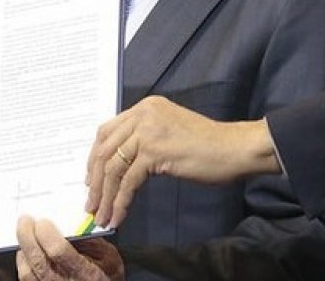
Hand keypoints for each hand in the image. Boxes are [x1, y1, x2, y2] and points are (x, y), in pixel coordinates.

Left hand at [16, 216, 122, 280]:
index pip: (59, 252)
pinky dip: (23, 263)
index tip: (43, 221)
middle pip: (39, 261)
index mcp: (87, 274)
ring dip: (24, 250)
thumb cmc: (106, 276)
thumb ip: (90, 240)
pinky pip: (27, 279)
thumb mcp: (108, 255)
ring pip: (28, 273)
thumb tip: (68, 223)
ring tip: (25, 234)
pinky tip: (27, 252)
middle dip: (28, 237)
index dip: (47, 235)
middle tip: (25, 220)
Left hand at [84, 95, 278, 227]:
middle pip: (105, 150)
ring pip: (114, 167)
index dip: (95, 158)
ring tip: (101, 216)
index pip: (107, 131)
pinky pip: (129, 181)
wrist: (233, 148)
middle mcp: (142, 114)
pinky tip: (119, 216)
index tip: (91, 181)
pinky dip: (121, 202)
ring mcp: (148, 131)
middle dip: (95, 182)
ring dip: (105, 196)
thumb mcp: (168, 133)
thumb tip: (120, 167)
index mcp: (145, 107)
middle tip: (91, 205)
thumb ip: (144, 140)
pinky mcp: (155, 151)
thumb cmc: (207, 144)